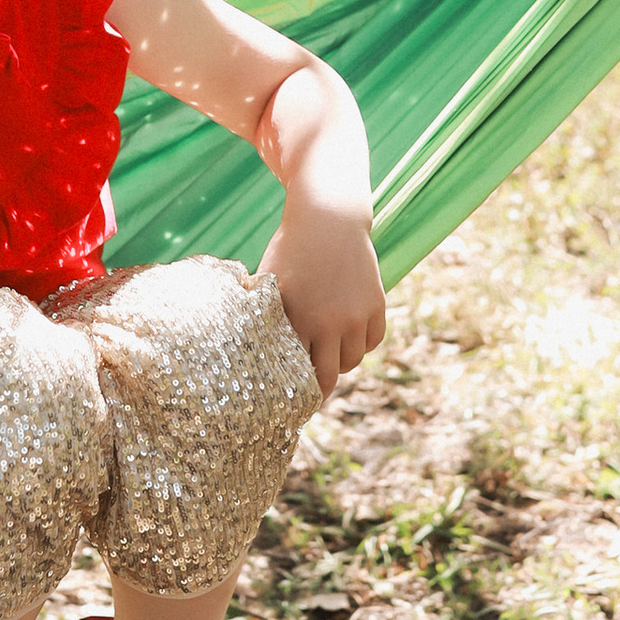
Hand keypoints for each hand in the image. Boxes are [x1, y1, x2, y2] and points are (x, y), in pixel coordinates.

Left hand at [262, 200, 385, 398]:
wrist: (328, 218)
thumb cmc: (289, 251)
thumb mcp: (269, 283)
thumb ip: (264, 318)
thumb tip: (243, 350)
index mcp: (298, 320)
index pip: (297, 375)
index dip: (293, 391)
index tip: (288, 400)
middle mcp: (330, 323)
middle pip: (329, 377)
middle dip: (319, 388)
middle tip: (311, 394)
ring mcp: (356, 315)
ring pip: (352, 361)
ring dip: (340, 361)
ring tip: (327, 353)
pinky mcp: (376, 305)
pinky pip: (372, 341)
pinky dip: (361, 343)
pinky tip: (347, 335)